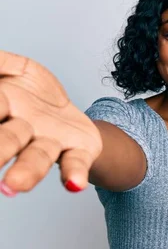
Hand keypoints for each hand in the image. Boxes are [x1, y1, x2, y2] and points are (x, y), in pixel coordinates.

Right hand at [0, 51, 101, 195]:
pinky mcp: (78, 149)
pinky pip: (76, 162)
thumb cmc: (33, 93)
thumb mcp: (15, 69)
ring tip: (14, 185)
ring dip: (27, 171)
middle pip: (8, 140)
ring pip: (38, 156)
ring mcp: (51, 141)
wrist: (67, 112)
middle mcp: (24, 129)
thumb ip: (1, 63)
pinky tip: (74, 184)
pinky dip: (75, 173)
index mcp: (4, 106)